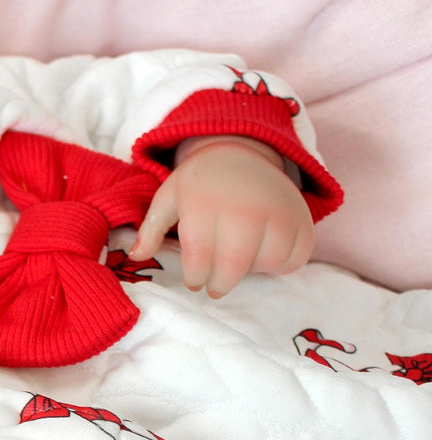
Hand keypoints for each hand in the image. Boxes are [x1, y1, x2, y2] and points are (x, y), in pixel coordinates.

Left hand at [131, 136, 313, 297]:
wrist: (240, 153)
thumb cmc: (199, 184)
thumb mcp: (168, 199)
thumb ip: (151, 229)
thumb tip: (137, 257)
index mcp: (205, 203)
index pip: (199, 257)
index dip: (194, 277)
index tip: (193, 281)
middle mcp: (244, 206)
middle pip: (233, 265)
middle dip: (219, 284)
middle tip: (213, 286)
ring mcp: (278, 210)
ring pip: (267, 263)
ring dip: (250, 272)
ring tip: (237, 262)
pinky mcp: (302, 216)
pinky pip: (296, 257)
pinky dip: (281, 263)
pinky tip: (263, 253)